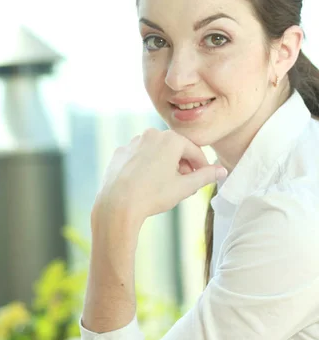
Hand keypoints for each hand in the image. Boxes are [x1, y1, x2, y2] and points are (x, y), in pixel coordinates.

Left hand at [94, 129, 226, 220]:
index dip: (201, 166)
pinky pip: (137, 158)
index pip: (194, 151)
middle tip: (184, 185)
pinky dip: (144, 167)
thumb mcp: (185, 187)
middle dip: (181, 166)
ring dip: (163, 165)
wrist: (117, 205)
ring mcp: (132, 143)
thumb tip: (222, 171)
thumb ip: (205, 176)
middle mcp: (150, 135)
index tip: (203, 178)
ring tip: (164, 186)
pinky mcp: (119, 153)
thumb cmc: (153, 195)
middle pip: (174, 149)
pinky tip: (144, 184)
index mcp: (170, 139)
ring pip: (154, 152)